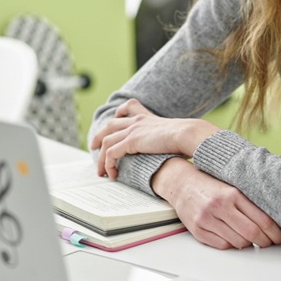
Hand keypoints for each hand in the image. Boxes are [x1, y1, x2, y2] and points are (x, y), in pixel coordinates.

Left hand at [90, 99, 218, 178]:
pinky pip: (111, 154)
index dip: (119, 112)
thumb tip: (180, 149)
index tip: (116, 117)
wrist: (187, 134)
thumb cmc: (187, 137)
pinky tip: (112, 174)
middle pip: (110, 125)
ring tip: (101, 171)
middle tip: (93, 146)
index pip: (129, 106)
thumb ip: (173, 138)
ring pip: (107, 141)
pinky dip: (108, 165)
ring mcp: (132, 130)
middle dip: (100, 136)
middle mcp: (137, 120)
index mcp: (148, 117)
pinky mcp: (130, 141)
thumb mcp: (178, 134)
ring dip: (101, 158)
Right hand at [152, 158, 280, 249]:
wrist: (181, 183)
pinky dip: (232, 244)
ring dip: (249, 244)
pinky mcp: (198, 230)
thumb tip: (274, 221)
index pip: (262, 219)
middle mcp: (219, 206)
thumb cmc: (210, 184)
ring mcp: (207, 219)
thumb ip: (250, 200)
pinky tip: (235, 237)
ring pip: (238, 242)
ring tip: (253, 239)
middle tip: (271, 242)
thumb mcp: (232, 185)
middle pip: (252, 233)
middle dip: (266, 242)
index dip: (276, 232)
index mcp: (232, 193)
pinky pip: (223, 246)